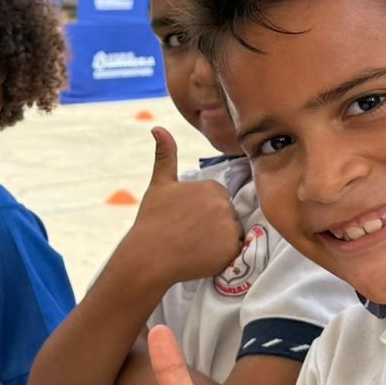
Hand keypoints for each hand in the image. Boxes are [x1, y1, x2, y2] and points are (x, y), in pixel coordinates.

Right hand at [119, 128, 245, 286]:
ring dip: (220, 239)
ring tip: (196, 245)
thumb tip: (157, 127)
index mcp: (210, 187)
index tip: (187, 218)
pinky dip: (224, 255)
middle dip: (213, 223)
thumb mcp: (159, 185)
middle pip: (227, 214)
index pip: (218, 197)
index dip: (204, 208)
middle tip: (190, 233)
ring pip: (233, 232)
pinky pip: (236, 251)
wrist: (149, 257)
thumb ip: (165, 155)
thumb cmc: (152, 220)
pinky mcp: (232, 250)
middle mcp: (224, 205)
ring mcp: (229, 228)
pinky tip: (203, 256)